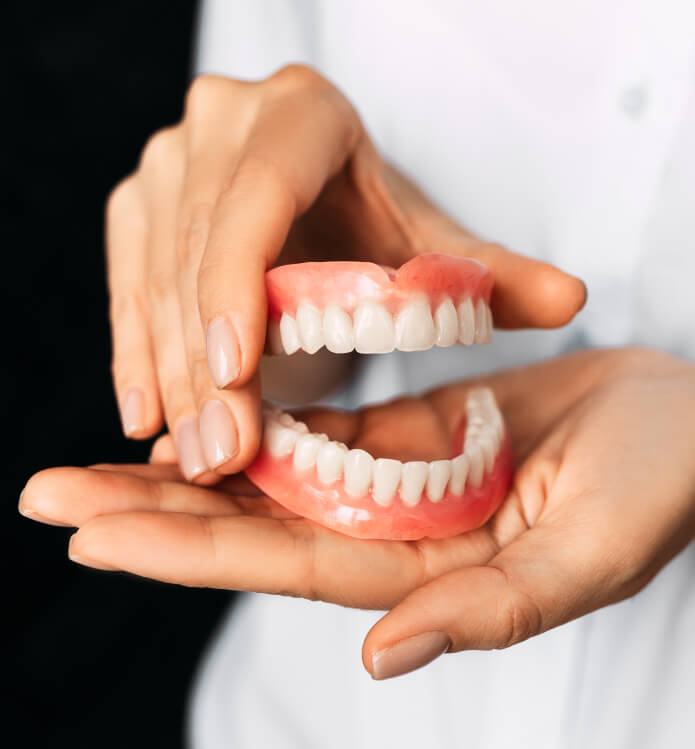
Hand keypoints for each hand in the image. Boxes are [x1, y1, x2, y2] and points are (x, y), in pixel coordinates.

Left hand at [25, 348, 689, 679]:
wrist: (682, 419)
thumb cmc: (660, 484)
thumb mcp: (591, 552)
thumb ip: (495, 608)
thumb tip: (382, 658)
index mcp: (426, 572)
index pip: (283, 562)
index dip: (187, 548)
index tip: (93, 530)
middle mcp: (395, 531)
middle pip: (253, 521)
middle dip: (153, 507)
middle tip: (47, 491)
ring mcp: (397, 478)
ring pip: (273, 470)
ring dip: (191, 457)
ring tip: (102, 446)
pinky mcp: (410, 430)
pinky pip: (319, 425)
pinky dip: (259, 415)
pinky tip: (204, 404)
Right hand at [107, 65, 585, 481]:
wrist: (315, 195)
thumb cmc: (372, 220)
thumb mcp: (428, 243)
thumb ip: (490, 273)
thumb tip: (571, 302)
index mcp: (299, 117)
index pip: (257, 198)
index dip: (236, 283)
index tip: (237, 374)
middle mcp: (219, 126)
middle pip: (196, 251)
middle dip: (204, 363)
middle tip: (222, 455)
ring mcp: (167, 165)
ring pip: (152, 277)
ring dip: (169, 374)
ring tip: (192, 453)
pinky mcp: (138, 207)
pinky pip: (124, 288)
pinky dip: (135, 356)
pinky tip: (147, 418)